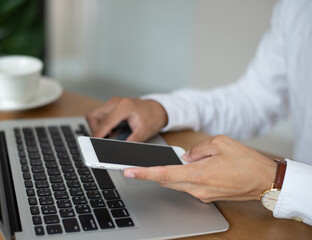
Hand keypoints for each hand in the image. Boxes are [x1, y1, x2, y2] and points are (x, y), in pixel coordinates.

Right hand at [86, 97, 167, 141]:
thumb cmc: (153, 117)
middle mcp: (116, 102)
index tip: (94, 145)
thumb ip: (130, 143)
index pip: (104, 122)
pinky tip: (113, 130)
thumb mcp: (143, 133)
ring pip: (95, 116)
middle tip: (103, 140)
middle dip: (96, 130)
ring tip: (110, 135)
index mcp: (124, 107)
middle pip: (93, 116)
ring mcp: (113, 103)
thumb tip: (119, 151)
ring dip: (98, 127)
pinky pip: (100, 115)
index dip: (98, 135)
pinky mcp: (113, 106)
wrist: (158, 109)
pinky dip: (103, 125)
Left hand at [124, 135, 276, 201]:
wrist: (265, 181)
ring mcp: (202, 195)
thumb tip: (186, 156)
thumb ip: (197, 149)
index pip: (164, 174)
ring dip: (171, 173)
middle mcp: (198, 189)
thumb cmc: (246, 161)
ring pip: (177, 183)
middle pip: (167, 180)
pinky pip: (188, 186)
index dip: (144, 173)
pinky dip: (183, 177)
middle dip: (154, 172)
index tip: (129, 171)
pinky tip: (191, 168)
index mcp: (198, 174)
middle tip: (141, 164)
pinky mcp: (207, 197)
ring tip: (177, 161)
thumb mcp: (220, 143)